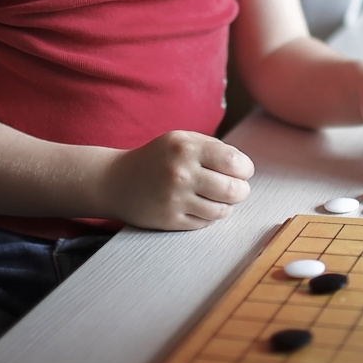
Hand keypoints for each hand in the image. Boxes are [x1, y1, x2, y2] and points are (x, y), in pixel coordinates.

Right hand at [101, 131, 253, 230]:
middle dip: (242, 190)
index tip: (243, 171)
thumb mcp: (183, 139)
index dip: (246, 169)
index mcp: (187, 148)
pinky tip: (203, 206)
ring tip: (221, 198)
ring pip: (222, 210)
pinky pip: (205, 223)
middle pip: (234, 190)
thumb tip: (244, 167)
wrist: (116, 181)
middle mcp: (181, 173)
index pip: (235, 162)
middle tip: (238, 188)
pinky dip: (210, 216)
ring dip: (228, 205)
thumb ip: (214, 147)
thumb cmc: (158, 158)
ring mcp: (175, 199)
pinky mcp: (169, 220)